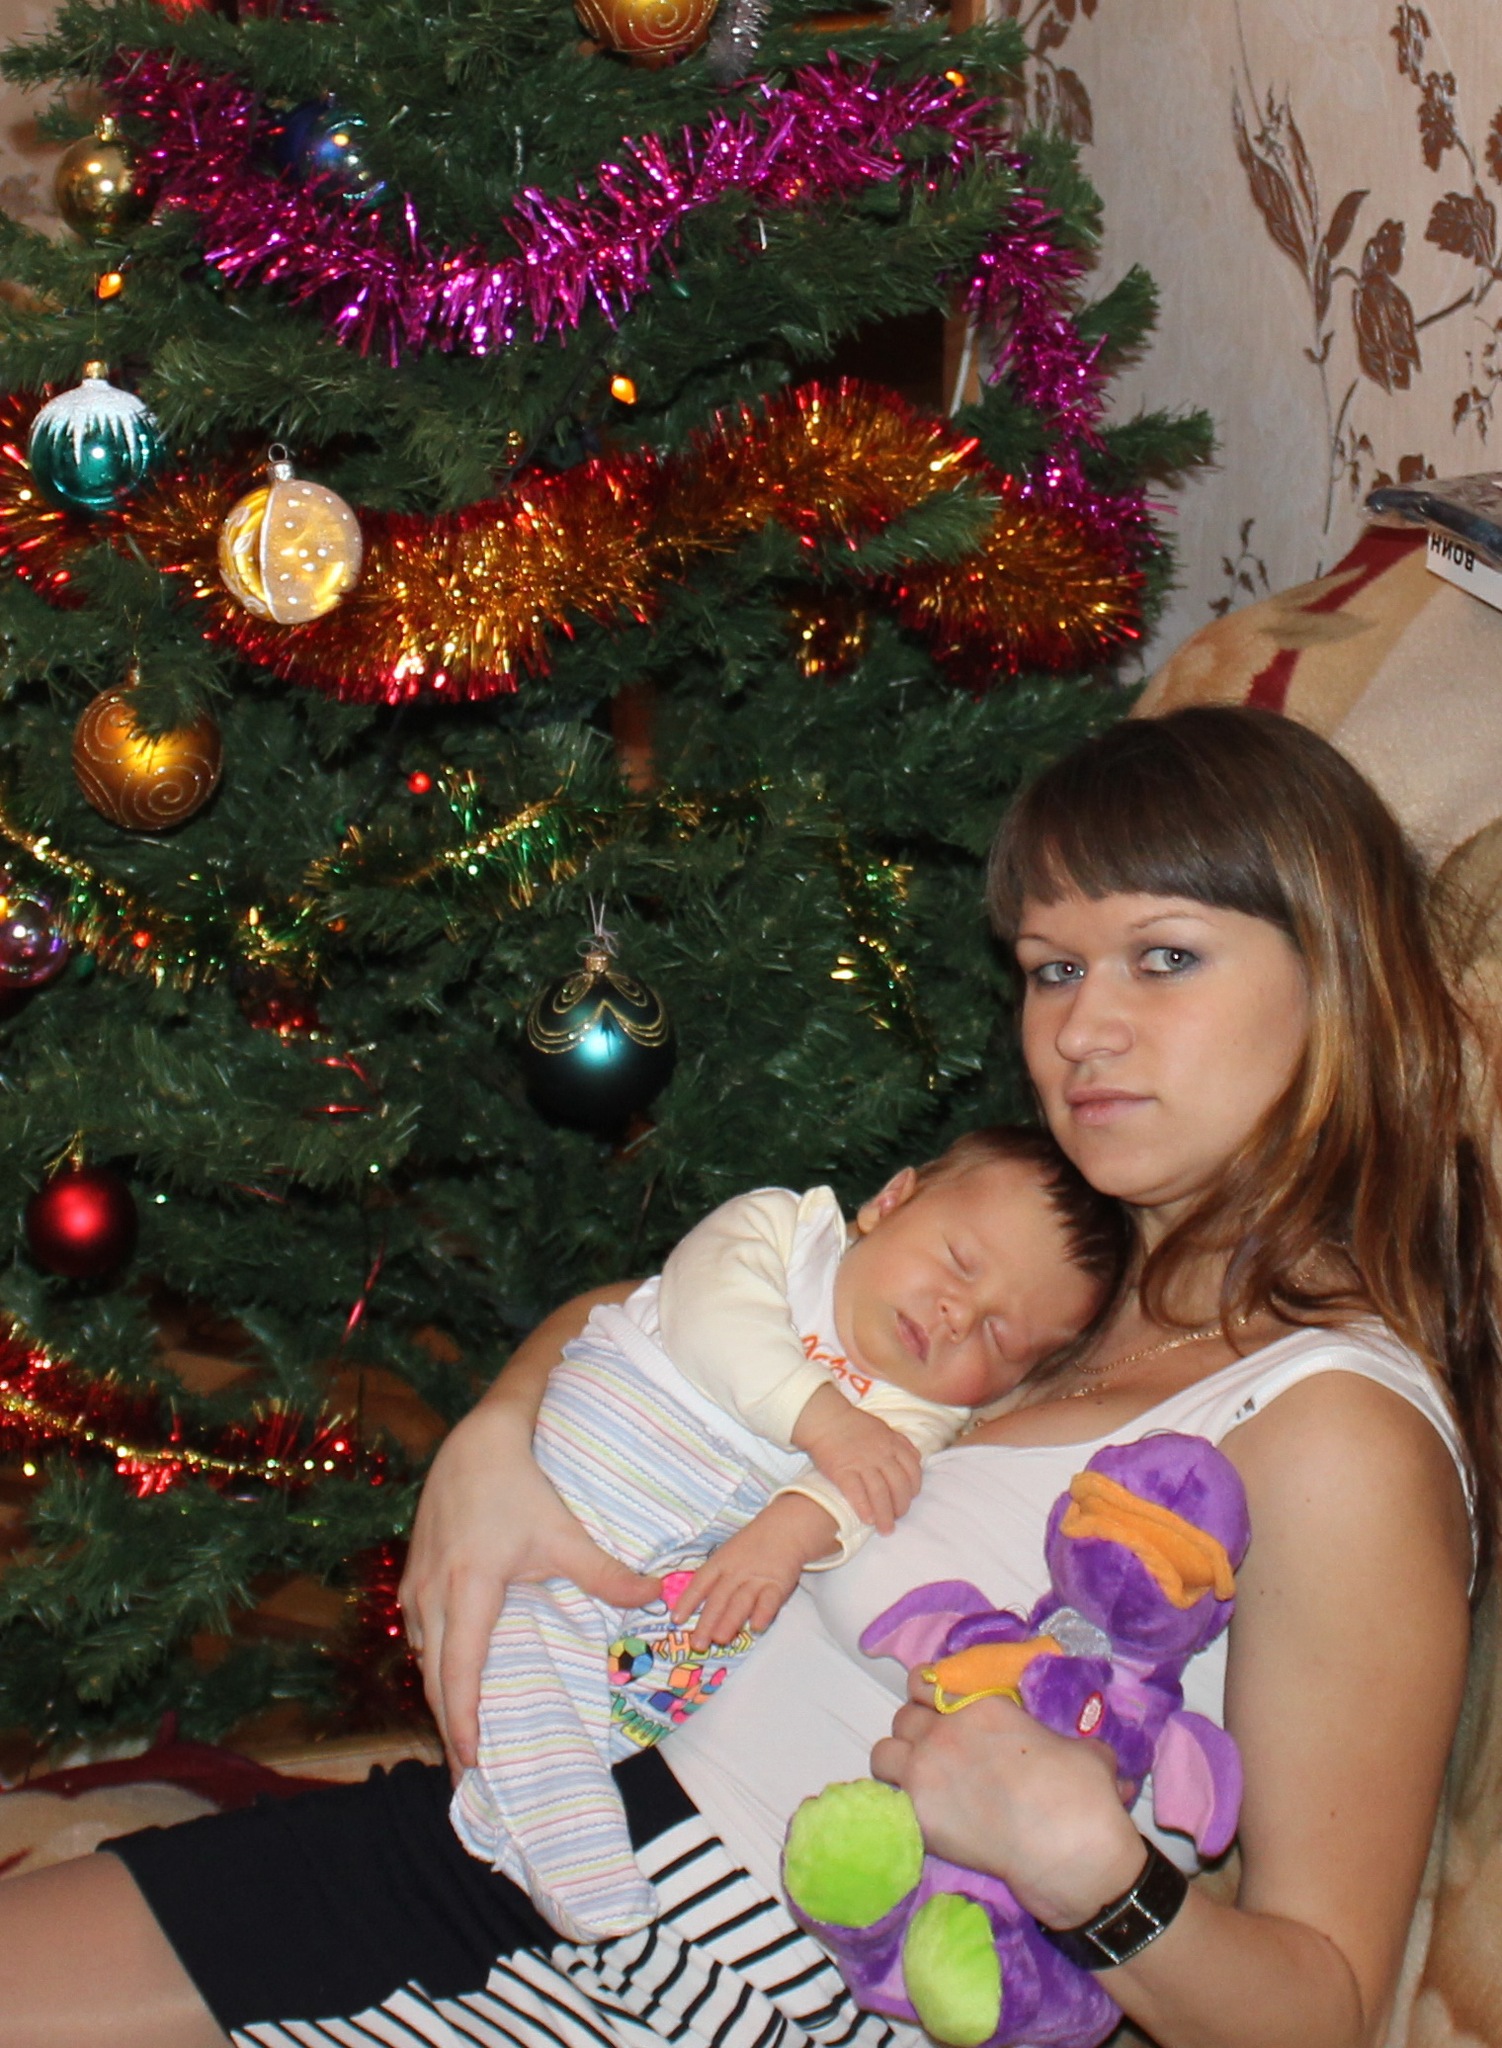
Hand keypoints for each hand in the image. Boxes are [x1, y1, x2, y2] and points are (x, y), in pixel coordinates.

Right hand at [400, 1395, 657, 1776]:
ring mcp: (416, 1587)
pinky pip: (419, 1635)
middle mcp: (432, 1596)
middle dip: (450, 1727)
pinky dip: (434, 1665)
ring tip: (462, 1738)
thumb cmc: (519, 1485)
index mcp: (467, 1590)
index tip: (471, 1763)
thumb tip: (657, 1598)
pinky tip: (451, 1679)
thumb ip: (605, 1573)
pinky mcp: (414, 1576)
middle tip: (469, 1776)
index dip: (462, 1721)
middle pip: (434, 1678)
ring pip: (424, 1659)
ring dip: (441, 1697)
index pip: (458, 1673)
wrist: (477, 1440)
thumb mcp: (562, 1532)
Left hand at [671, 1493, 838, 1649]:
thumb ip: (712, 1580)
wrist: (783, 1529)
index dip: (688, 1601)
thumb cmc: (749, 1548)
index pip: (700, 1583)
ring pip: (741, 1601)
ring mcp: (756, 1579)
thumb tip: (688, 1607)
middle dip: (707, 1622)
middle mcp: (735, 1573)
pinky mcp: (778, 1584)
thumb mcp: (726, 1556)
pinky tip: (757, 1626)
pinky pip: (770, 1599)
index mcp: (719, 1564)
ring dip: (730, 1620)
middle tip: (697, 1644)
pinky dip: (764, 1612)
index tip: (676, 1619)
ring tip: (720, 1639)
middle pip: (719, 1598)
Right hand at [793, 1390, 921, 1533]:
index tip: (909, 1498)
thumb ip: (901, 1443)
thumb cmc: (854, 1425)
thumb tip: (916, 1459)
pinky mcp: (842, 1470)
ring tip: (886, 1529)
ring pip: (880, 1493)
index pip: (913, 1470)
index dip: (914, 1488)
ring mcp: (861, 1462)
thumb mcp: (883, 1428)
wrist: (825, 1419)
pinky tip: (867, 1520)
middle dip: (901, 1507)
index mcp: (892, 1443)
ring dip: (885, 1515)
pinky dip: (864, 1508)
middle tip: (897, 1518)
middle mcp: (880, 1454)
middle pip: (899, 1485)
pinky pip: (856, 1493)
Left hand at [869, 1672, 1143, 1930]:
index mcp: (982, 1706)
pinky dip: (897, 1804)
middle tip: (936, 1753)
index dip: (928, 1696)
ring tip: (919, 1784)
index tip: (937, 1711)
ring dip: (897, 1764)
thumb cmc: (1081, 1794)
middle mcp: (946, 1730)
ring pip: (883, 1753)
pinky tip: (919, 1817)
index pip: (926, 1682)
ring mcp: (927, 1769)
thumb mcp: (1083, 1750)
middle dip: (915, 1732)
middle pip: (904, 1717)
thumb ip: (1065, 1745)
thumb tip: (1089, 1760)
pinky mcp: (918, 1812)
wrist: (1066, 1848)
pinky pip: (886, 1799)